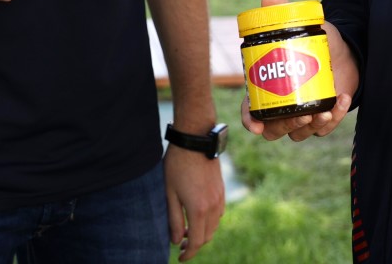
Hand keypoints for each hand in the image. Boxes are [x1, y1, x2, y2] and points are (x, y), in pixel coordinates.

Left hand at [164, 143, 224, 260]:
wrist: (195, 139)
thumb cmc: (177, 165)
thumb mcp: (170, 193)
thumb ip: (174, 219)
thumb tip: (177, 241)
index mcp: (199, 209)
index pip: (197, 241)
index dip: (189, 253)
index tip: (180, 257)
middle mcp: (213, 206)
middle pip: (208, 236)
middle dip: (195, 244)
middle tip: (181, 245)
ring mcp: (220, 197)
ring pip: (215, 225)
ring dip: (203, 232)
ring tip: (187, 230)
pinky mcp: (221, 189)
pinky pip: (219, 213)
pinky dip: (209, 221)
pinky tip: (198, 215)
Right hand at [239, 0, 358, 141]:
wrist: (345, 49)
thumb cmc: (315, 40)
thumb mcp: (301, 24)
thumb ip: (283, 11)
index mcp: (268, 87)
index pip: (251, 110)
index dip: (249, 119)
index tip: (256, 125)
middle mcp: (282, 104)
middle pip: (273, 129)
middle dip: (285, 126)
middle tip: (302, 116)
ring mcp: (303, 113)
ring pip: (298, 134)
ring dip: (311, 127)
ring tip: (325, 112)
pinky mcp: (324, 116)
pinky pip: (325, 128)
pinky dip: (335, 118)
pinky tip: (343, 99)